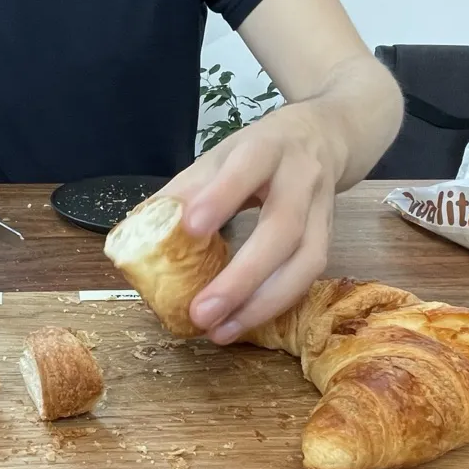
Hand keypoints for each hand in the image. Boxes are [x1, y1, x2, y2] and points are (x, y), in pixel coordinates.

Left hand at [158, 102, 346, 343]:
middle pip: (283, 228)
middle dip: (243, 276)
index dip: (222, 197)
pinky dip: (274, 305)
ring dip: (262, 304)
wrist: (322, 137)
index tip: (191, 228)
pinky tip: (242, 323)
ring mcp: (322, 211)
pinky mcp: (329, 239)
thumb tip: (139, 234)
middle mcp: (301, 178)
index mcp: (267, 148)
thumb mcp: (220, 156)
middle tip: (202, 312)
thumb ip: (185, 190)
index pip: (247, 168)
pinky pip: (308, 278)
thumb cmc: (258, 152)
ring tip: (222, 331)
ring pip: (306, 262)